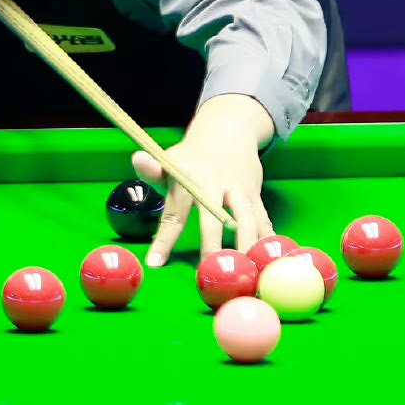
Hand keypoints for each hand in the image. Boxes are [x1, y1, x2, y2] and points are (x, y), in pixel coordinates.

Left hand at [131, 94, 276, 267]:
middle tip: (210, 272)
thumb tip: (137, 159)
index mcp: (190, 178)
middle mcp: (216, 184)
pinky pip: (263, 220)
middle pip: (215, 219)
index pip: (175, 213)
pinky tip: (268, 261)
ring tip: (244, 273)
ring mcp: (239, 190)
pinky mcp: (256, 195)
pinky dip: (267, 241)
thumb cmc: (192, 158)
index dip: (165, 240)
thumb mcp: (170, 160)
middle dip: (213, 247)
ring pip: (246, 220)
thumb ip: (152, 170)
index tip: (155, 263)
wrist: (229, 131)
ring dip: (246, 246)